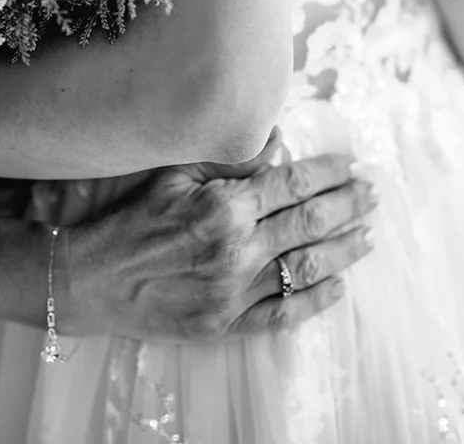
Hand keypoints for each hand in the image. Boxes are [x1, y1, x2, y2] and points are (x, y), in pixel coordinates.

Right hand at [63, 130, 377, 341]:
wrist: (89, 281)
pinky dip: (315, 301)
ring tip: (368, 236)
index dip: (329, 173)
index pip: (293, 184)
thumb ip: (227, 157)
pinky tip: (338, 286)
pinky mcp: (226, 324)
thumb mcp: (171, 174)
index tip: (353, 166)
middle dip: (348, 206)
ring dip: (344, 250)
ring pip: (307, 268)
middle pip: (310, 223)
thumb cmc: (128, 220)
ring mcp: (235, 292)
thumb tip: (276, 138)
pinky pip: (284, 313)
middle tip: (373, 195)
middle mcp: (237, 249)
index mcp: (225, 206)